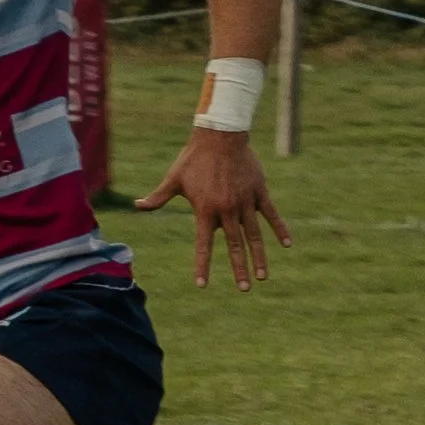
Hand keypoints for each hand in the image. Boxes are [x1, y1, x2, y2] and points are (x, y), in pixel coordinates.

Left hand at [135, 130, 292, 291]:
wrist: (220, 135)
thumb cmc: (194, 158)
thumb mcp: (174, 179)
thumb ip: (158, 197)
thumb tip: (137, 206)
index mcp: (205, 210)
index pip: (203, 244)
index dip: (202, 265)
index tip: (201, 284)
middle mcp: (227, 210)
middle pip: (235, 245)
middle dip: (239, 269)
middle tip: (244, 289)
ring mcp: (245, 202)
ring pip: (254, 235)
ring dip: (259, 257)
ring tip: (263, 276)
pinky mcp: (258, 192)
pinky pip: (271, 215)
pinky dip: (280, 229)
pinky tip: (288, 244)